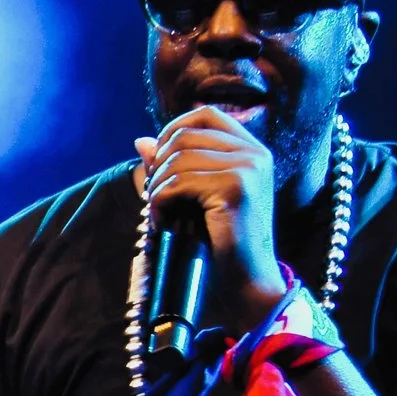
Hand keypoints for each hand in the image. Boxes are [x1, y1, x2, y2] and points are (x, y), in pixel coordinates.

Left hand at [136, 106, 286, 328]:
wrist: (248, 280)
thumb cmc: (222, 241)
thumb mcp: (197, 196)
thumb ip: (174, 165)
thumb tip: (140, 141)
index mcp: (252, 148)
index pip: (204, 115)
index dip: (172, 130)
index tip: (159, 163)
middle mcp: (256, 152)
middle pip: (184, 135)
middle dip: (159, 164)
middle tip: (156, 196)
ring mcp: (249, 167)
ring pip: (178, 158)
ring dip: (158, 186)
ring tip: (161, 212)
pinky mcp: (235, 187)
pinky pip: (178, 182)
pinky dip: (160, 202)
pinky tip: (164, 222)